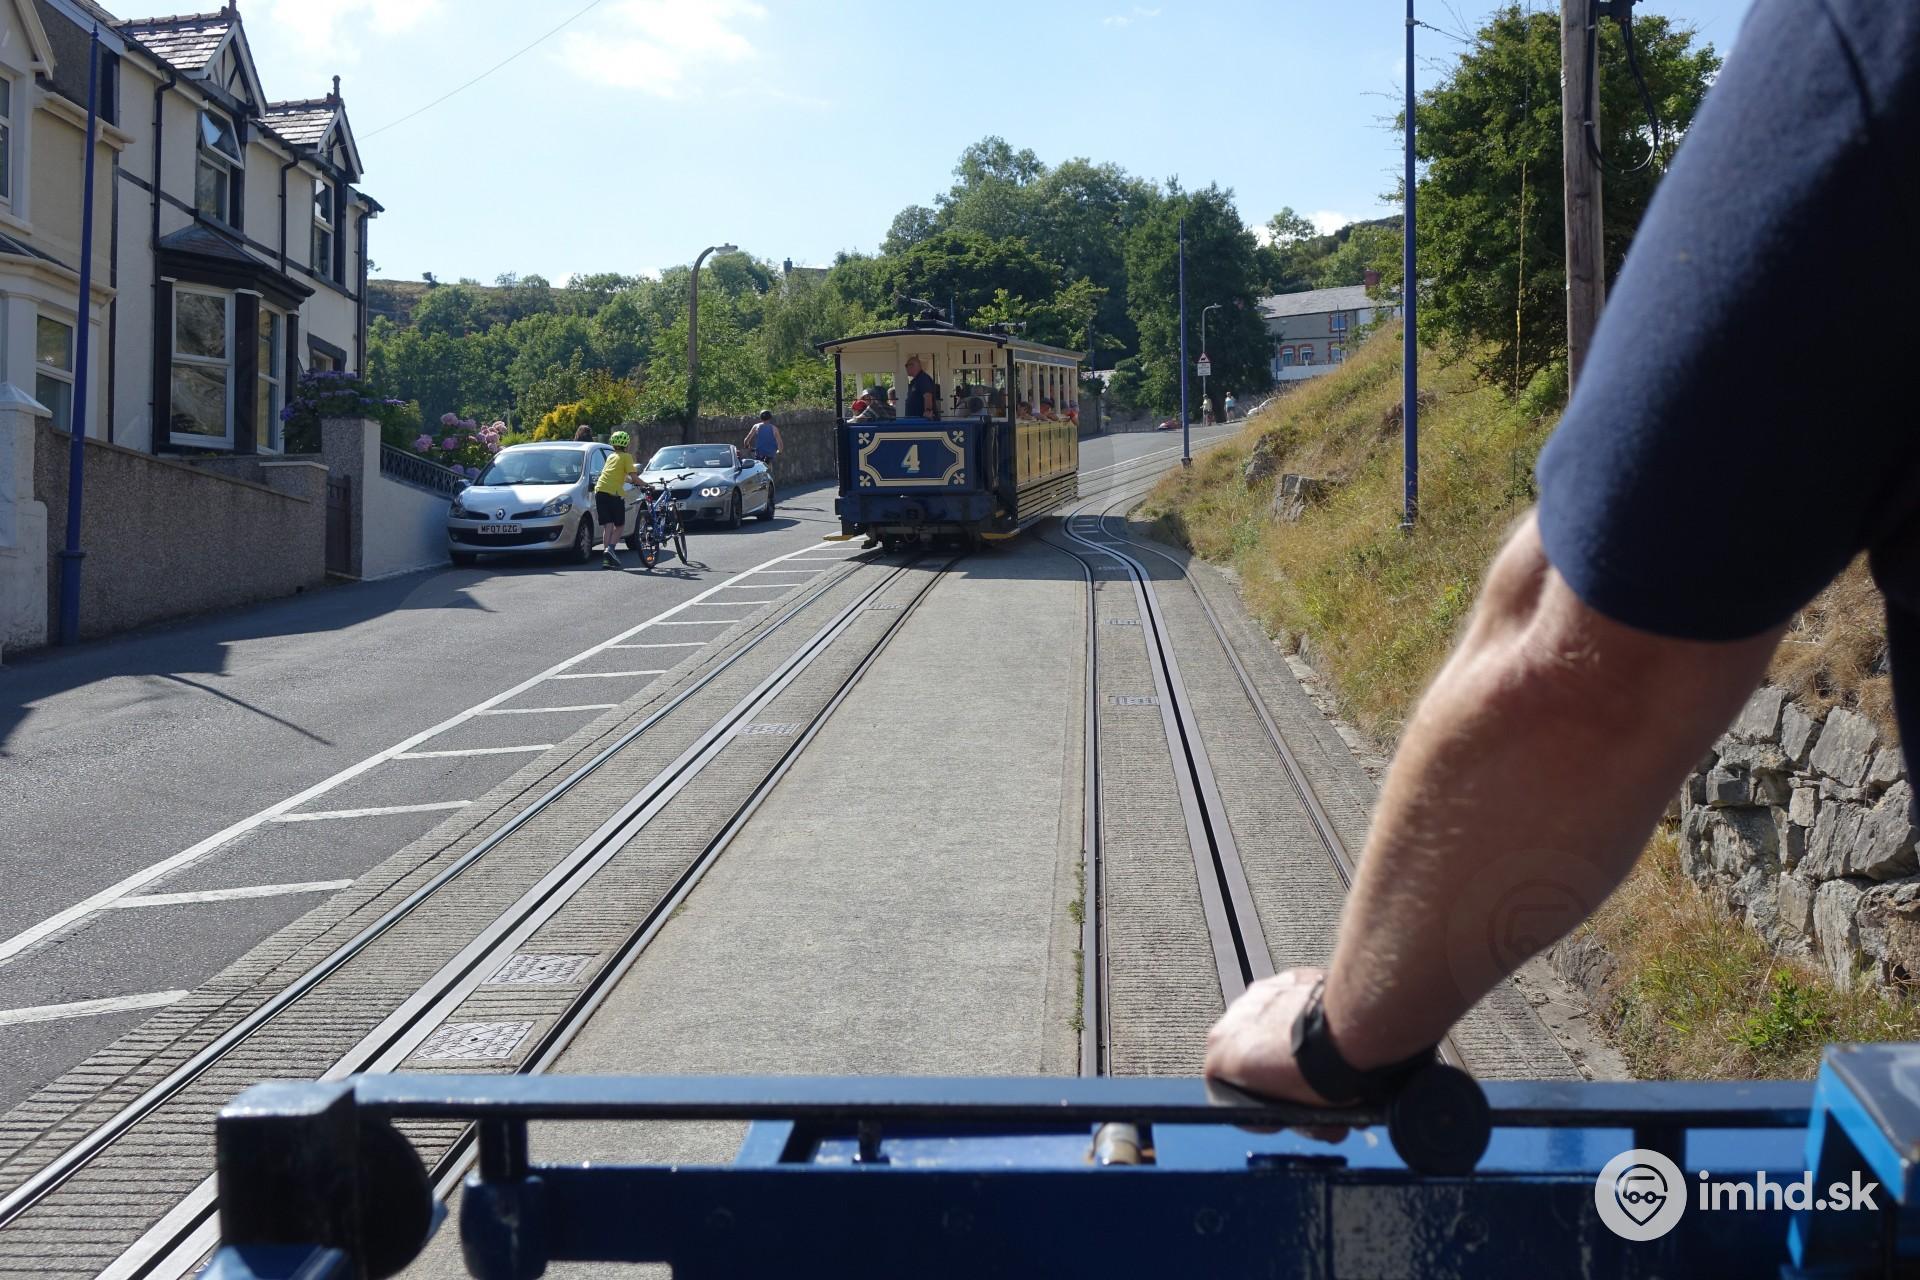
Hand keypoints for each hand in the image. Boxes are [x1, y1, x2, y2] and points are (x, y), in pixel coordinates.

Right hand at [1203, 968, 1343, 1110]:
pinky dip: (1304, 1016)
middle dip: (1275, 1073)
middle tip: (1306, 1087)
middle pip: (1249, 1055)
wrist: (1348, 1029)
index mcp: (1221, 1056)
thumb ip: (1295, 1117)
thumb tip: (1315, 1123)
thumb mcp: (1304, 1116)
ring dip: (1287, 1042)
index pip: (1226, 1090)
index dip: (1257, 1107)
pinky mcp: (1287, 978)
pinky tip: (1328, 1032)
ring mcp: (1259, 995)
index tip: (1281, 1114)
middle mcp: (1232, 1020)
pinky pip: (1290, 1003)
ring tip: (1320, 1059)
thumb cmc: (1320, 1070)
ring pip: (1269, 1026)